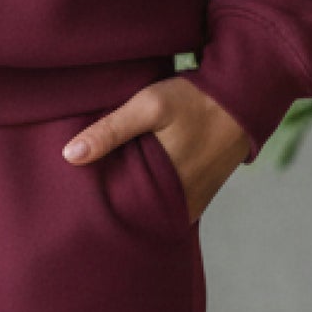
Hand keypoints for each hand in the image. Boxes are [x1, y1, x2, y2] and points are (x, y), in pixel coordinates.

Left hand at [61, 75, 252, 224]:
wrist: (241, 99)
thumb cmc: (193, 101)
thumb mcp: (148, 106)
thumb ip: (110, 130)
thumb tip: (69, 156)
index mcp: (164, 191)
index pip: (118, 210)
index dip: (96, 201)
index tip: (73, 191)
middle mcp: (179, 206)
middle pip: (133, 212)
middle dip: (111, 201)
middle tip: (82, 190)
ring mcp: (191, 204)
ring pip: (149, 208)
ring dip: (131, 196)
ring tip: (103, 182)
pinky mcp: (198, 196)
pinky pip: (165, 202)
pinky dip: (149, 193)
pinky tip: (133, 176)